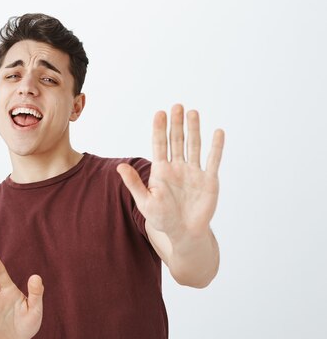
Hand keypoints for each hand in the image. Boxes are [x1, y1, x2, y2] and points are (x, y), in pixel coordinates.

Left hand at [117, 104, 224, 237]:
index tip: (159, 113)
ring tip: (193, 112)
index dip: (159, 129)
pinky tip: (217, 132)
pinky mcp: (209, 180)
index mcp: (161, 171)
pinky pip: (213, 160)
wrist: (184, 233)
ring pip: (194, 146)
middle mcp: (177, 167)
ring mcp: (194, 172)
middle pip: (177, 141)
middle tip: (177, 106)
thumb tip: (120, 167)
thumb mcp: (144, 202)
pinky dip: (216, 147)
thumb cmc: (162, 218)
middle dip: (176, 124)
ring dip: (194, 130)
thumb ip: (134, 183)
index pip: (160, 145)